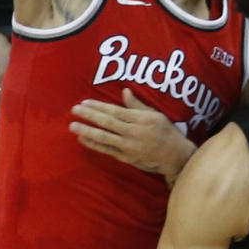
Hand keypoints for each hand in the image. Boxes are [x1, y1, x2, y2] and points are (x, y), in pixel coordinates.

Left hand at [69, 88, 195, 180]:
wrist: (174, 156)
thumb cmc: (166, 132)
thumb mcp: (155, 115)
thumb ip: (137, 105)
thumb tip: (124, 91)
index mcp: (139, 119)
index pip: (114, 111)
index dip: (98, 107)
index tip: (84, 102)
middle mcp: (132, 132)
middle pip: (107, 123)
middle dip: (89, 116)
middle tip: (74, 110)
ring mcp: (128, 146)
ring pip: (104, 137)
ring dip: (87, 131)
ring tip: (73, 126)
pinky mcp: (126, 157)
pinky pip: (107, 150)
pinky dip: (94, 145)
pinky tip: (83, 139)